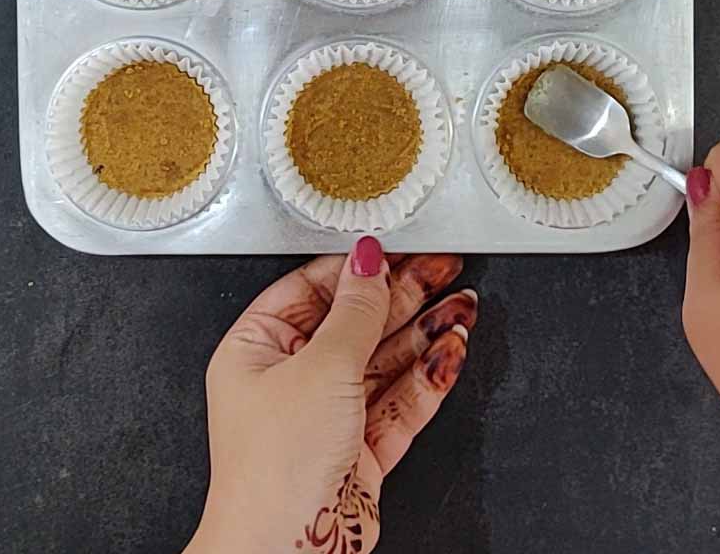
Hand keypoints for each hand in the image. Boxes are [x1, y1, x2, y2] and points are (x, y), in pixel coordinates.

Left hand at [185, 238, 477, 553]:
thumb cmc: (274, 469)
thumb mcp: (320, 367)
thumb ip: (355, 311)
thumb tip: (367, 260)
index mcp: (257, 349)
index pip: (313, 289)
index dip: (358, 270)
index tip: (397, 251)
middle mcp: (289, 378)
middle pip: (355, 322)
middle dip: (403, 296)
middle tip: (444, 270)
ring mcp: (327, 414)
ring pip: (383, 361)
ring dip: (425, 333)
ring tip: (462, 305)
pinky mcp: (358, 449)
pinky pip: (398, 401)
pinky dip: (428, 377)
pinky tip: (451, 351)